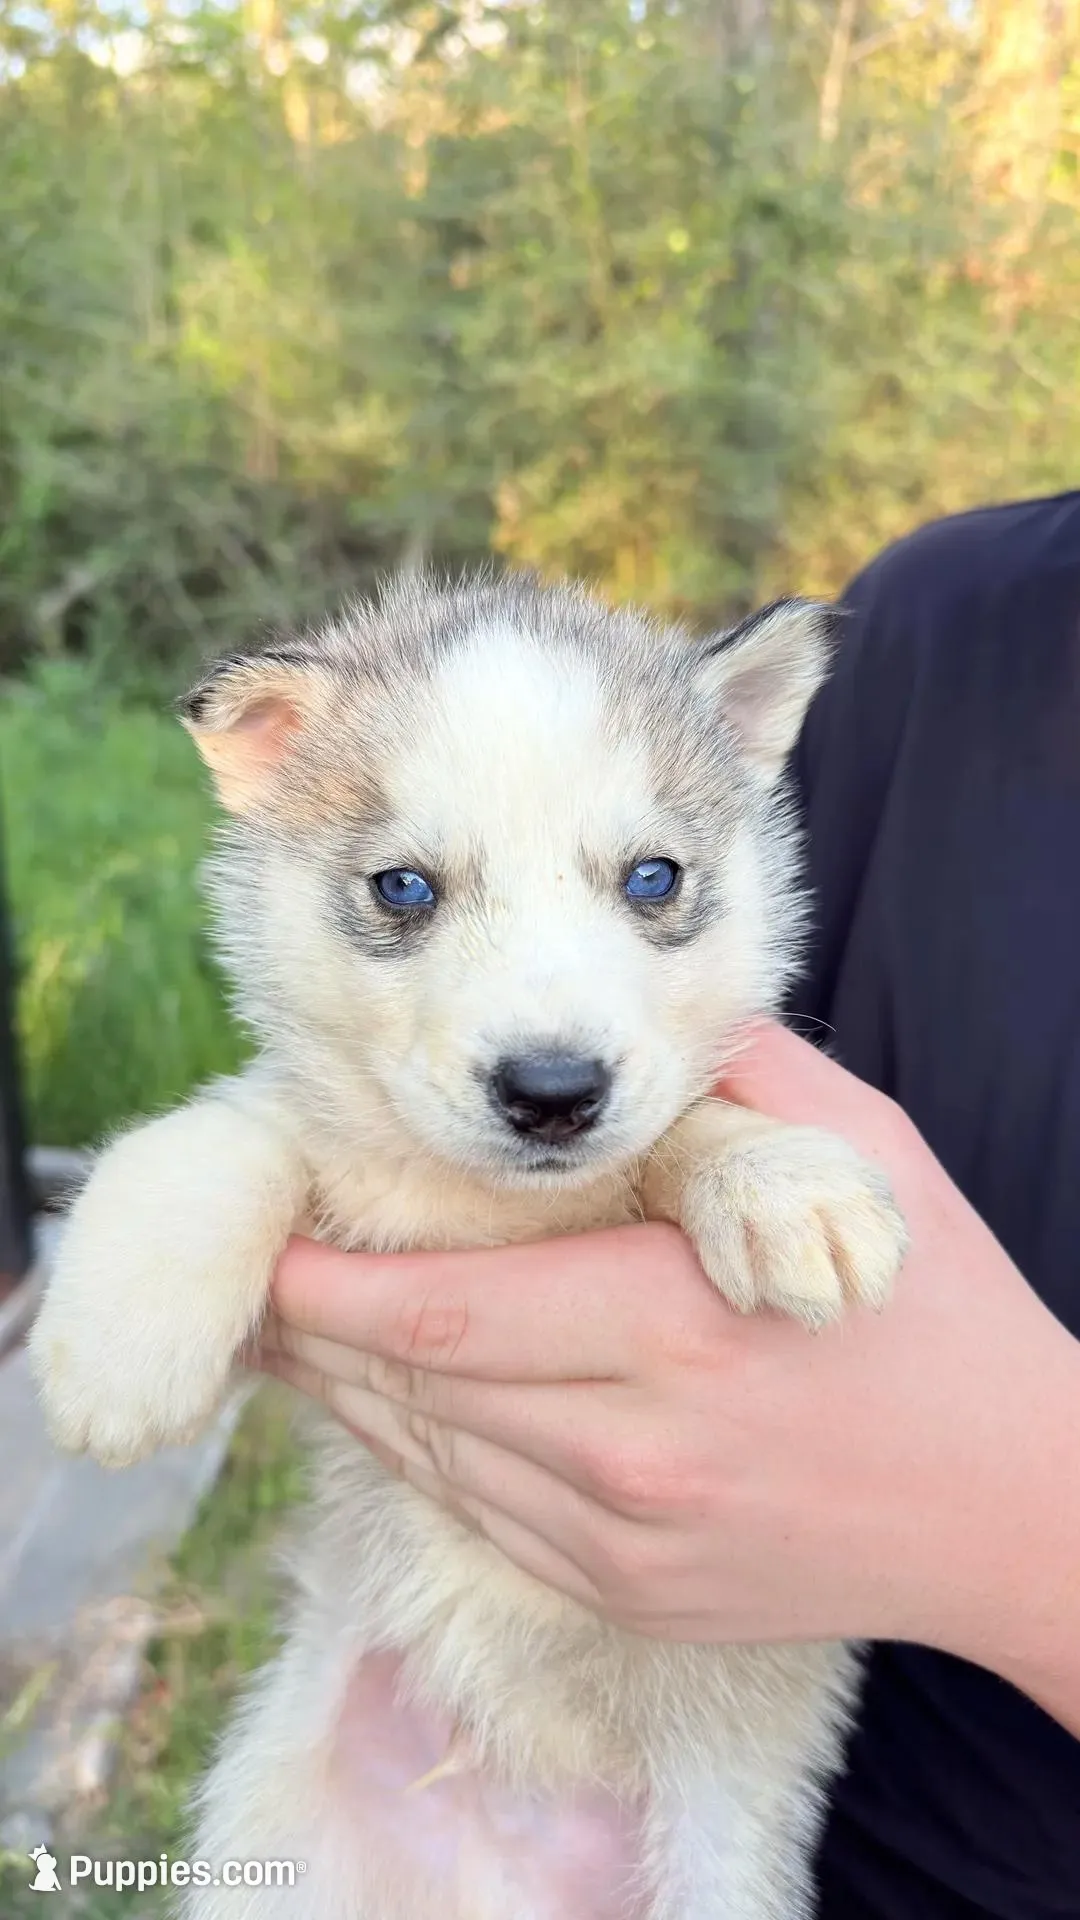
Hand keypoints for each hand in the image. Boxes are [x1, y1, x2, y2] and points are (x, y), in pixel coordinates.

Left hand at [253, 1023, 1079, 1729]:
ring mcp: (628, 1543)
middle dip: (317, 1337)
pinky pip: (487, 1522)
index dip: (333, 1287)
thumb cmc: (940, 1314)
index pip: (445, 1314)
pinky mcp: (634, 1595)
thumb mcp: (863, 1157)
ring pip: (435, 1463)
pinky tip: (398, 1412)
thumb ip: (738, 1081)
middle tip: (260, 1283)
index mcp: (676, 1325)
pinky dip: (425, 1461)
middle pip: (416, 1391)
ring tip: (299, 1341)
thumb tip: (632, 1037)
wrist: (1019, 1508)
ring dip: (353, 1399)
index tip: (276, 1244)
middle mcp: (634, 1451)